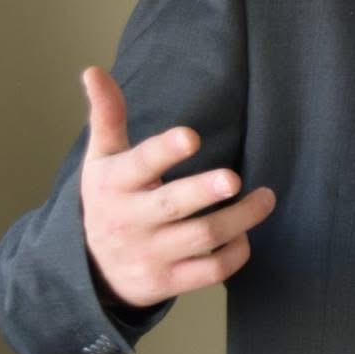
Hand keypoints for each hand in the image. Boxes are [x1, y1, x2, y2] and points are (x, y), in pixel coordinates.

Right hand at [78, 66, 275, 309]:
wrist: (89, 272)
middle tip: (234, 178)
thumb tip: (94, 70)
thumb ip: (107, 116)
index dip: (163, 151)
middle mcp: (129, 221)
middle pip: (172, 206)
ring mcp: (149, 255)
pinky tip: (245, 235)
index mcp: (114, 185)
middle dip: (204, 191)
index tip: (190, 136)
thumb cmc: (108, 201)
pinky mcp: (166, 283)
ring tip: (265, 197)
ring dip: (240, 218)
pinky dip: (235, 254)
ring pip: (202, 237)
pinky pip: (210, 272)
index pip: (138, 165)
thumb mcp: (101, 160)